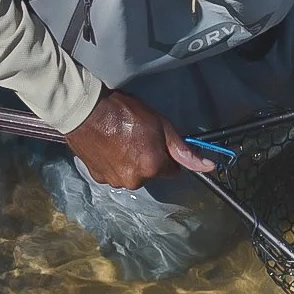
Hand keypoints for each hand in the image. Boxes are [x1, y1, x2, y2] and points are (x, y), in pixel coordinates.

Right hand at [64, 89, 214, 189]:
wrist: (85, 112)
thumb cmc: (124, 113)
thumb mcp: (160, 125)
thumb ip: (183, 149)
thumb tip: (208, 166)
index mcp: (153, 167)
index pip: (172, 170)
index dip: (167, 155)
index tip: (157, 141)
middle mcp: (135, 180)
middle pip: (150, 173)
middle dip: (147, 159)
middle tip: (136, 137)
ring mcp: (115, 181)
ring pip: (131, 174)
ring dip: (129, 162)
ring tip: (119, 140)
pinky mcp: (98, 178)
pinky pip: (113, 173)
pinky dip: (113, 163)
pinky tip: (108, 146)